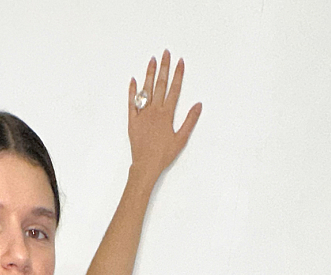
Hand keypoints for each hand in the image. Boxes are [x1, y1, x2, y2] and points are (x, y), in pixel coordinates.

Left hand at [127, 50, 201, 184]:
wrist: (146, 165)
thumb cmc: (163, 155)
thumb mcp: (181, 139)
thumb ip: (190, 120)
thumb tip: (198, 105)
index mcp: (167, 114)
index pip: (174, 89)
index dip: (178, 74)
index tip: (180, 62)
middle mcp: (154, 111)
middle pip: (160, 84)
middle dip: (164, 67)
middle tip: (165, 53)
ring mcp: (143, 114)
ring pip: (146, 89)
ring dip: (149, 73)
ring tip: (152, 60)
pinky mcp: (133, 120)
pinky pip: (132, 103)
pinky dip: (132, 91)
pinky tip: (133, 80)